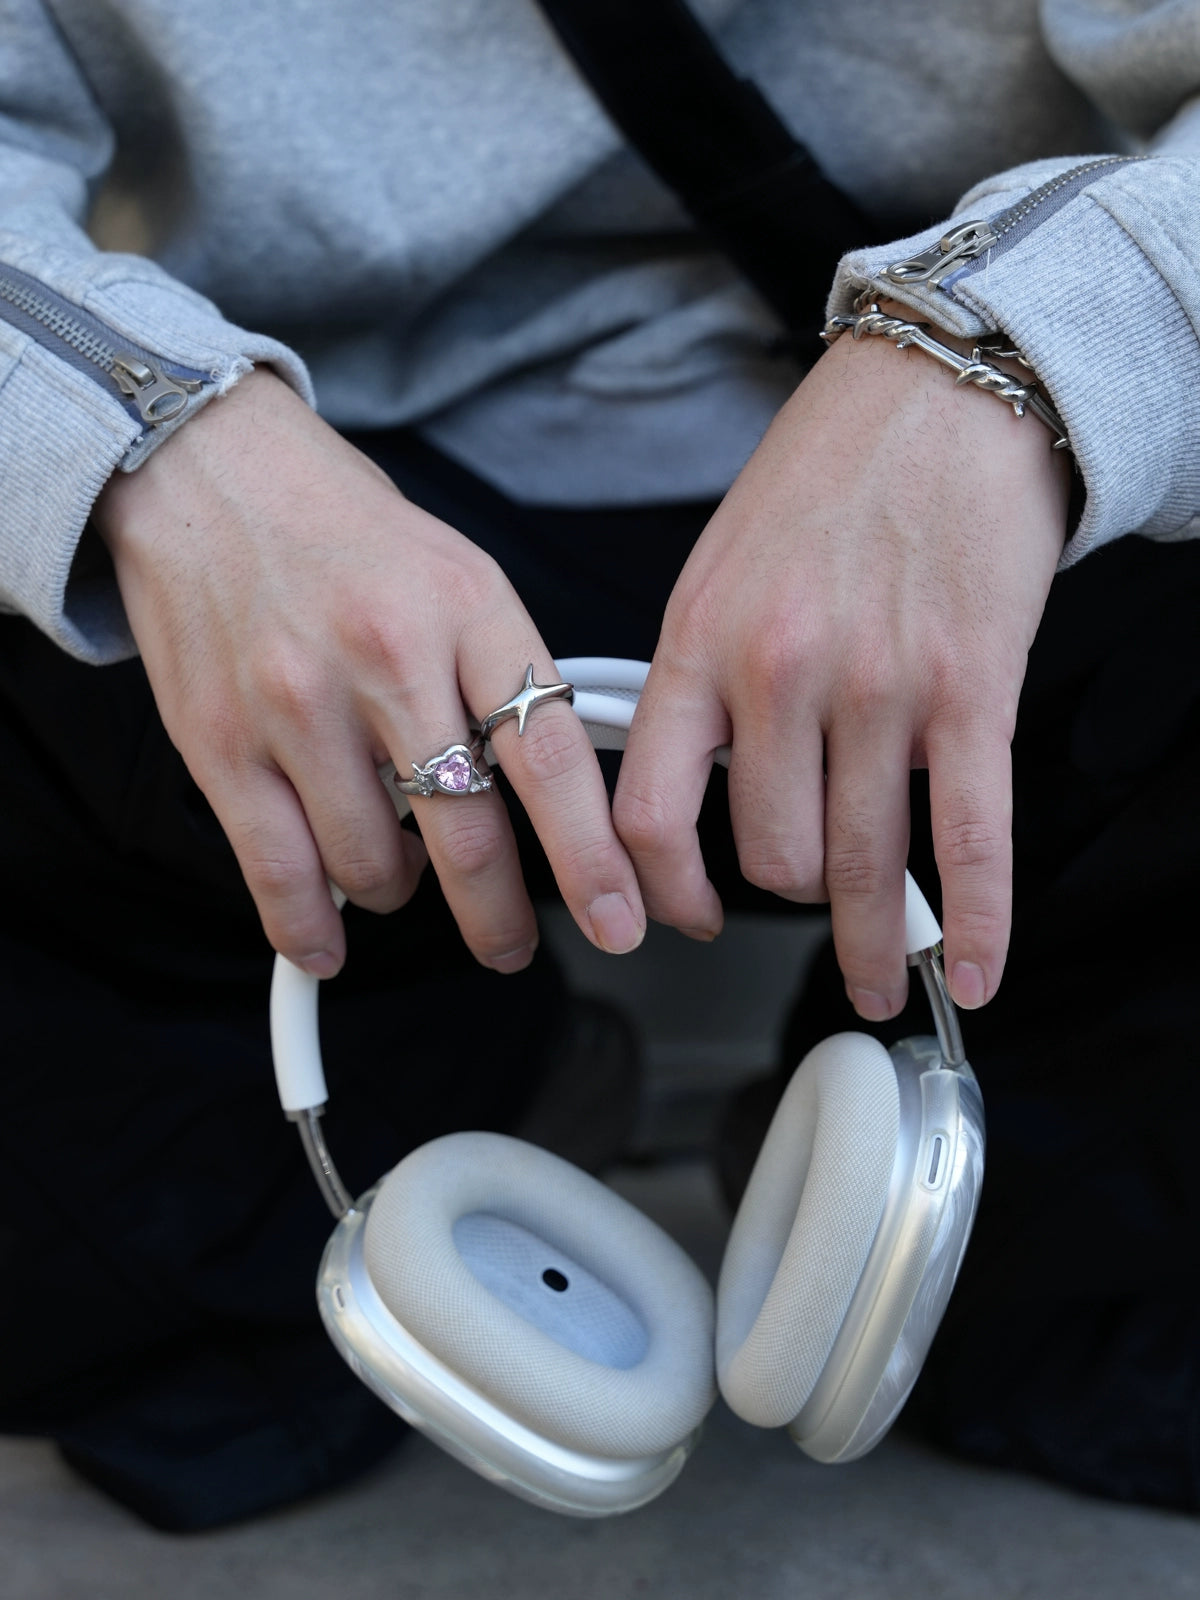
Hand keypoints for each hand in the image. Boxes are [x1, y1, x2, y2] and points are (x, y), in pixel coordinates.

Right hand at [94, 369, 644, 975]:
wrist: (208, 473)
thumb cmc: (345, 535)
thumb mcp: (461, 577)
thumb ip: (508, 680)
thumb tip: (562, 798)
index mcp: (469, 610)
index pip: (552, 759)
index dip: (592, 858)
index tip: (617, 918)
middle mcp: (387, 657)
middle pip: (469, 833)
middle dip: (500, 916)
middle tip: (512, 943)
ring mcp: (298, 703)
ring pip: (376, 865)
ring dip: (399, 892)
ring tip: (398, 868)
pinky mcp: (222, 741)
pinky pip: (279, 871)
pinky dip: (310, 926)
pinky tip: (326, 937)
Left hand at [613, 318, 1071, 1016]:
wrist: (945, 390)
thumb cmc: (830, 473)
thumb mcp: (719, 566)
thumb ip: (703, 679)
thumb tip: (712, 786)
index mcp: (701, 641)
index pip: (654, 815)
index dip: (663, 893)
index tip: (683, 920)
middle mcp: (782, 672)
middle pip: (770, 857)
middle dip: (791, 901)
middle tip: (811, 906)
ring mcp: (881, 688)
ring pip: (862, 864)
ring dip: (872, 941)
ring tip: (882, 974)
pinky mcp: (972, 692)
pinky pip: (970, 840)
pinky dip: (975, 922)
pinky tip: (970, 972)